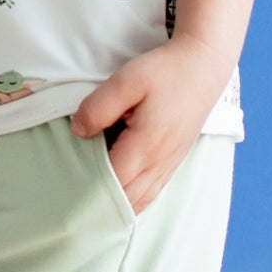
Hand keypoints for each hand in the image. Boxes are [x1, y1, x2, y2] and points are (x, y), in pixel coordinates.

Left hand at [71, 44, 226, 214]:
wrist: (203, 66)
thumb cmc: (165, 72)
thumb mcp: (126, 81)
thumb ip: (98, 108)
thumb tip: (79, 132)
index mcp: (145, 145)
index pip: (111, 183)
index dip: (88, 192)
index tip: (68, 194)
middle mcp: (159, 162)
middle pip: (126, 199)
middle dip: (100, 205)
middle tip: (74, 204)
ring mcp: (169, 163)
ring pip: (141, 200)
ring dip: (118, 205)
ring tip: (93, 204)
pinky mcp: (175, 159)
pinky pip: (153, 191)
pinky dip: (135, 199)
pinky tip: (120, 195)